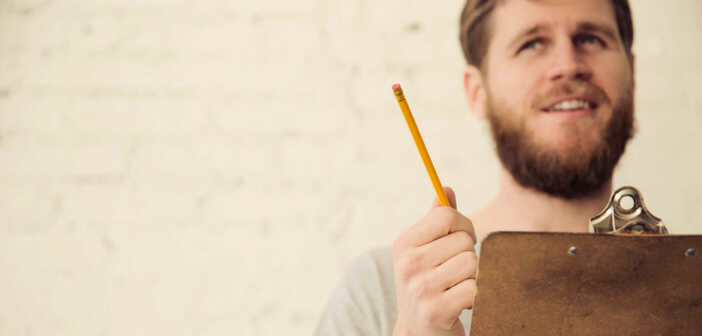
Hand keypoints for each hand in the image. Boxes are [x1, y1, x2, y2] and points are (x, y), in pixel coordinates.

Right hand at [392, 186, 477, 335]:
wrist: (418, 332)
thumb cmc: (425, 284)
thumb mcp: (423, 251)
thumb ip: (435, 220)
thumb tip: (445, 188)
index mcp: (403, 244)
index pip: (446, 216)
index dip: (463, 224)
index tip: (463, 238)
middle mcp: (408, 264)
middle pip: (463, 240)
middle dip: (468, 254)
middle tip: (455, 271)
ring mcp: (421, 288)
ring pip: (472, 263)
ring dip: (472, 277)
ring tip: (457, 286)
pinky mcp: (436, 310)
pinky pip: (474, 288)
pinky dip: (474, 296)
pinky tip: (461, 302)